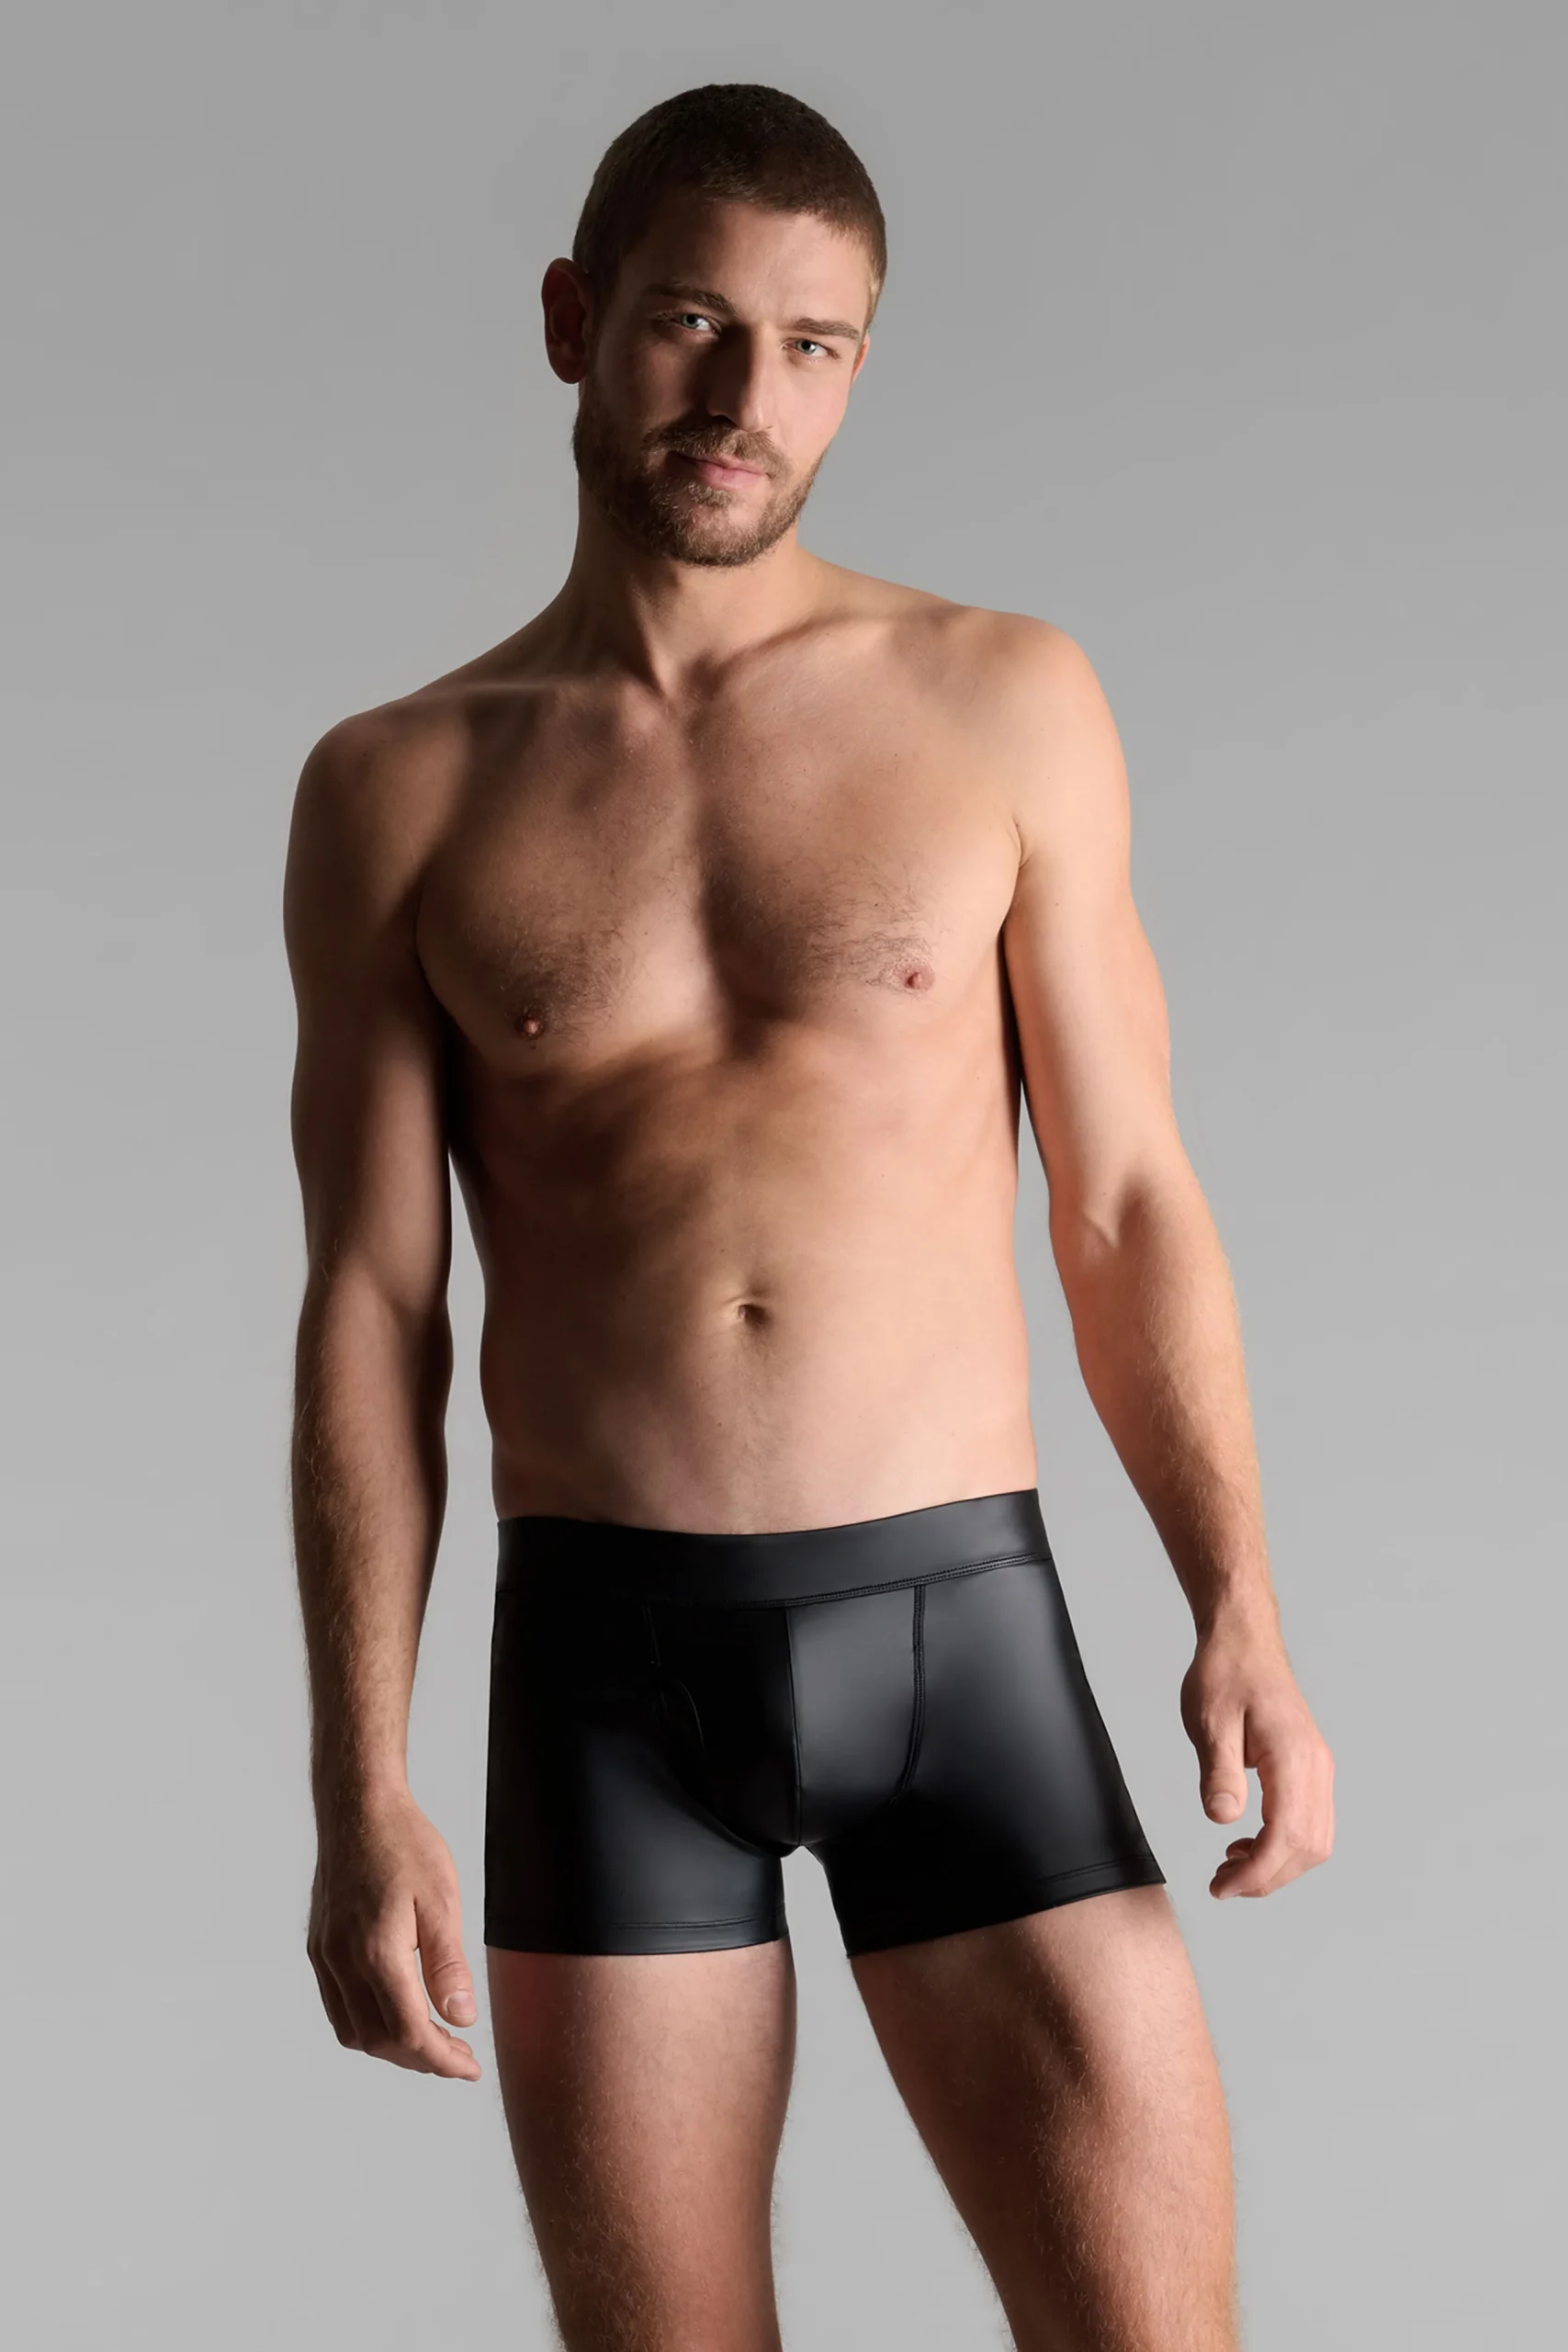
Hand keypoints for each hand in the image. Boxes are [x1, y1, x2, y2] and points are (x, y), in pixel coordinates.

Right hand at [306, 1786, 482, 2077]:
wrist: (358, 1808)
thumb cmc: (405, 1845)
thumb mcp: (442, 1901)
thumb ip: (448, 1967)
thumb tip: (460, 2019)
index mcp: (376, 1953)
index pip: (409, 2033)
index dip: (442, 2059)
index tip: (469, 2067)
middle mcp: (342, 1962)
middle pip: (380, 2041)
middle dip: (421, 2059)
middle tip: (458, 2056)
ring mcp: (325, 1957)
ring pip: (354, 2032)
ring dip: (392, 2048)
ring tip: (431, 2042)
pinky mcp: (319, 1948)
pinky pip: (338, 2008)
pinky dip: (367, 2026)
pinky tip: (395, 2015)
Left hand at [1179, 1614, 1333, 1898]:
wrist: (1243, 1639)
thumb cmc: (1225, 1673)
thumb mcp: (1210, 1721)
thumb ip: (1219, 1772)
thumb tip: (1224, 1819)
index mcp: (1293, 1756)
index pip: (1288, 1835)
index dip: (1258, 1872)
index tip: (1222, 1887)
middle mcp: (1316, 1766)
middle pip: (1309, 1847)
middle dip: (1267, 1877)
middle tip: (1221, 1885)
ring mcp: (1318, 1768)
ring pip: (1315, 1840)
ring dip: (1277, 1865)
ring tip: (1230, 1868)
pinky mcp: (1310, 1768)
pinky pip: (1309, 1822)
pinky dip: (1284, 1845)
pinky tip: (1246, 1843)